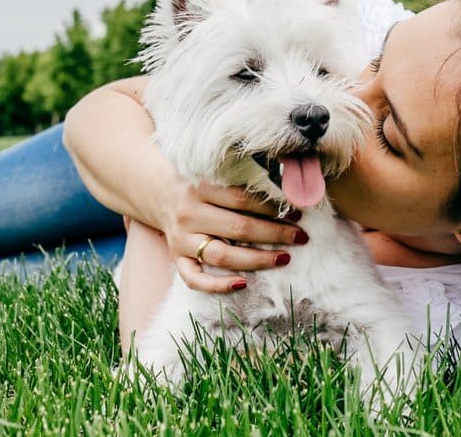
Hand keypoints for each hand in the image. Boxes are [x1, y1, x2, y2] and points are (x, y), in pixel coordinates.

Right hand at [156, 179, 306, 293]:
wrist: (160, 194)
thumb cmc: (200, 186)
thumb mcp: (215, 176)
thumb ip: (241, 185)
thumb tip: (286, 198)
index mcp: (200, 188)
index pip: (242, 199)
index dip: (272, 208)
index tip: (297, 213)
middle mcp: (189, 214)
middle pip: (237, 228)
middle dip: (274, 233)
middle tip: (300, 237)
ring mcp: (181, 239)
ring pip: (221, 255)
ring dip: (257, 259)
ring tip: (284, 258)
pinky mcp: (176, 259)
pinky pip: (194, 279)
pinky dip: (217, 286)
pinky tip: (242, 284)